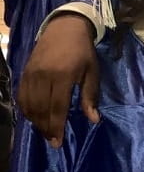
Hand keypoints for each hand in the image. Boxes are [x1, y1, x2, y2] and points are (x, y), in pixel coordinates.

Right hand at [17, 13, 99, 147]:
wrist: (65, 28)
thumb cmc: (83, 51)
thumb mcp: (92, 72)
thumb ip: (90, 96)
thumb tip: (94, 120)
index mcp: (63, 76)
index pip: (57, 108)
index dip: (56, 127)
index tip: (57, 142)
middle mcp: (43, 76)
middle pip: (40, 109)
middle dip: (45, 128)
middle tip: (52, 141)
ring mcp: (31, 74)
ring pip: (29, 105)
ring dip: (35, 121)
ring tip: (44, 132)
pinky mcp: (24, 72)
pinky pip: (22, 96)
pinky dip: (26, 110)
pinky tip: (33, 117)